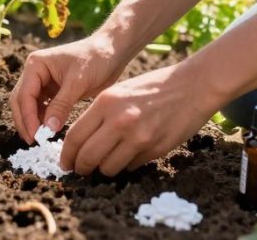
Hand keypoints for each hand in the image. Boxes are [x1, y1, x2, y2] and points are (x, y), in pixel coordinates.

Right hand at [9, 34, 119, 143]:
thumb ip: (61, 105)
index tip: (35, 137)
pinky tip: (50, 131)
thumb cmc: (95, 59)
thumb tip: (48, 129)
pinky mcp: (53, 91)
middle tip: (34, 141)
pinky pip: (42, 108)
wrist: (112, 52)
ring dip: (33, 122)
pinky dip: (43, 120)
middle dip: (25, 121)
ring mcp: (43, 82)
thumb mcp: (77, 82)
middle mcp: (35, 72)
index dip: (27, 117)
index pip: (24, 95)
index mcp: (36, 65)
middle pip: (21, 101)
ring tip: (42, 139)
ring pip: (29, 106)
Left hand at [59, 62, 220, 175]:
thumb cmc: (152, 87)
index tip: (65, 162)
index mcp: (105, 103)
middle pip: (87, 157)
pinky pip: (130, 166)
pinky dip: (125, 165)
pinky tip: (128, 155)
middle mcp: (119, 121)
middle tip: (80, 170)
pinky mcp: (154, 149)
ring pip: (108, 168)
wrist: (191, 87)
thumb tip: (81, 141)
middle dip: (81, 168)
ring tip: (105, 163)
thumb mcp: (118, 92)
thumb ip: (99, 115)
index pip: (75, 137)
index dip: (66, 155)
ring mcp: (138, 137)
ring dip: (103, 169)